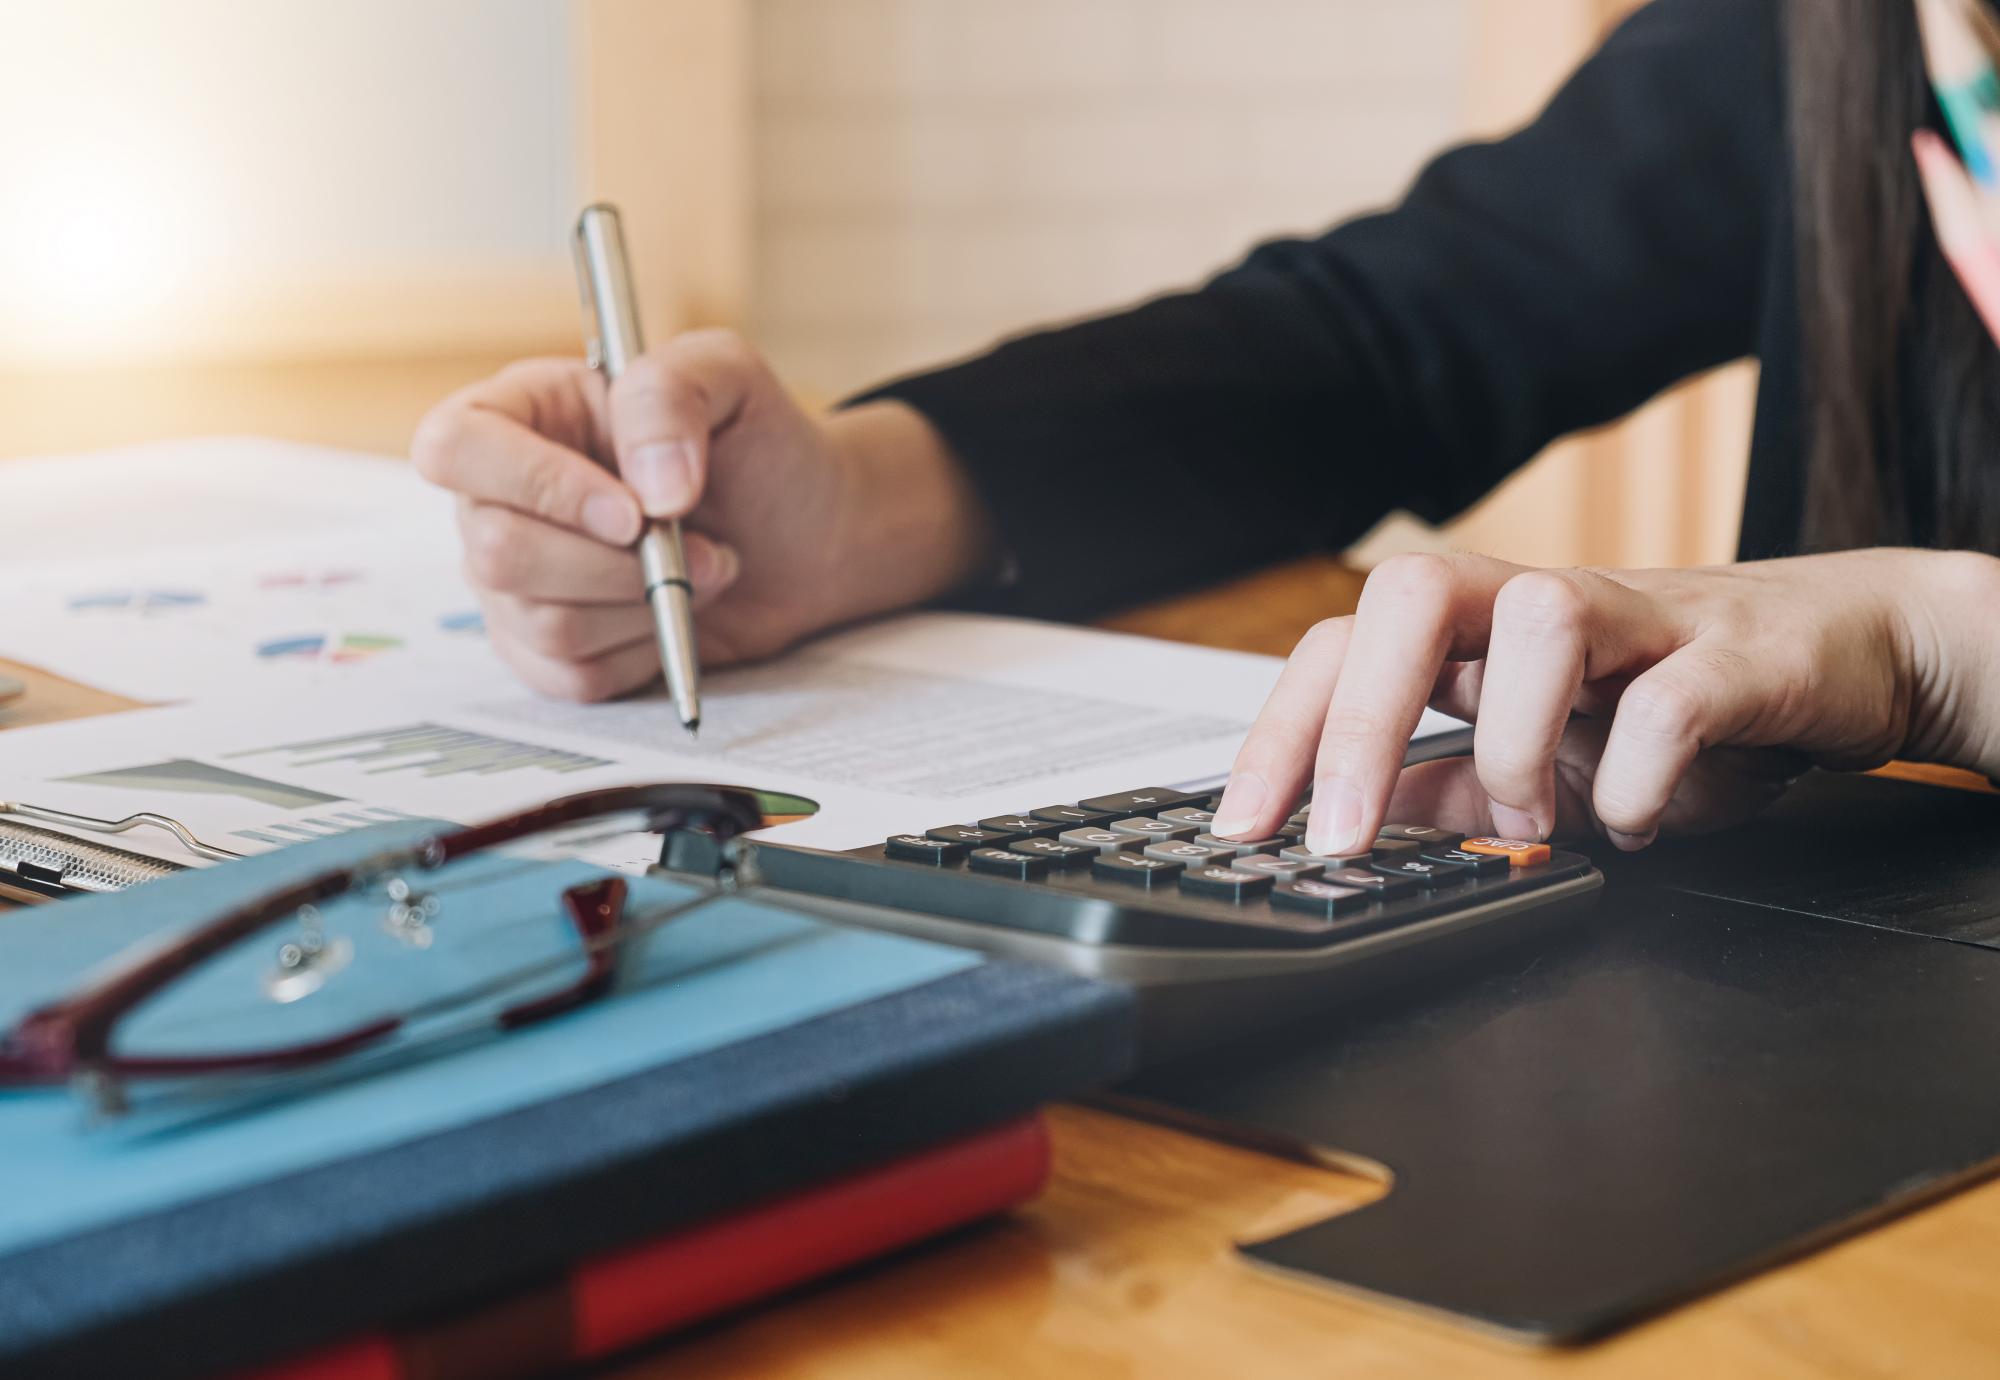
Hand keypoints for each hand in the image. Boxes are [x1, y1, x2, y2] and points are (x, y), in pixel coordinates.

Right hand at [412, 332, 993, 699]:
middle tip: (695, 542)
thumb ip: (670, 395)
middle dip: (614, 564)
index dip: (534, 485)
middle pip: (495, 552)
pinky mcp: (547, 648)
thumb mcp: (727, 376)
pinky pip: (570, 675)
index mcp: (521, 413)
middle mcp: (500, 497)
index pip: (454, 447)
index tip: (631, 511)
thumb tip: (648, 490)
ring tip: (703, 569)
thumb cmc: (755, 446)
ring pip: (540, 621)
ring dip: (644, 606)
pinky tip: (674, 613)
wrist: (803, 535)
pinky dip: (642, 651)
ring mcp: (516, 580)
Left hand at [1211, 549, 1999, 853]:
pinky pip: (1670, 698)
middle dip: (1355, 718)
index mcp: (1481, 632)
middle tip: (1340, 837)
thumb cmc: (1679, 702)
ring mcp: (1639, 618)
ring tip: (1533, 823)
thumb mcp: (1544, 758)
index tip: (1245, 830)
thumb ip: (1450, 787)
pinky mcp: (1736, 655)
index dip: (1281, 731)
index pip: (1344, 643)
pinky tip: (1637, 823)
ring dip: (1513, 744)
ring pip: (1541, 616)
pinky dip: (1639, 779)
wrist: (1848, 650)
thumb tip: (1354, 830)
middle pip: (1411, 590)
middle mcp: (1541, 605)